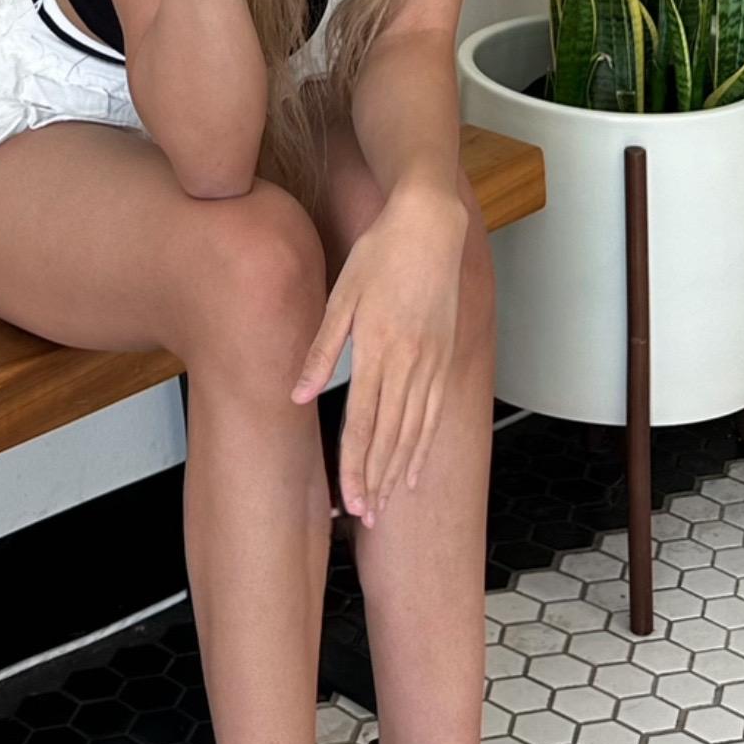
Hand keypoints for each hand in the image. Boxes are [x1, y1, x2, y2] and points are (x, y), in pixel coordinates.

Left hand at [290, 189, 467, 521]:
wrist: (430, 225)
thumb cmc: (380, 253)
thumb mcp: (341, 295)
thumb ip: (321, 349)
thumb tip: (297, 394)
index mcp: (378, 349)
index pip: (363, 424)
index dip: (355, 467)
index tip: (349, 502)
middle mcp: (409, 363)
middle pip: (390, 437)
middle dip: (375, 482)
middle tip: (365, 518)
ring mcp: (432, 362)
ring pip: (415, 431)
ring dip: (398, 471)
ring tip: (386, 504)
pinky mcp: (445, 357)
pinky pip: (435, 412)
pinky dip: (423, 446)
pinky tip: (414, 468)